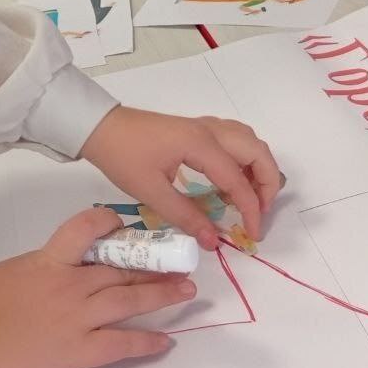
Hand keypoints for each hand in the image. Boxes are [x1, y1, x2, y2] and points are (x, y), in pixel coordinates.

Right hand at [0, 207, 194, 367]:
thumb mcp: (11, 271)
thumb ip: (41, 266)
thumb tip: (60, 267)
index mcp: (49, 261)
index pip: (86, 229)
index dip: (109, 224)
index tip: (124, 226)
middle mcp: (70, 285)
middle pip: (120, 268)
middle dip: (153, 265)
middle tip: (179, 263)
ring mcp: (78, 319)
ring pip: (129, 300)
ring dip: (161, 295)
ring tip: (186, 292)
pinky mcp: (79, 352)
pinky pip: (121, 344)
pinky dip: (145, 342)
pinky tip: (164, 341)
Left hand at [80, 107, 282, 250]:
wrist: (99, 128)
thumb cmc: (122, 156)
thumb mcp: (151, 192)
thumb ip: (185, 216)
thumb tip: (213, 242)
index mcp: (200, 144)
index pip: (238, 180)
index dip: (251, 210)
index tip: (253, 235)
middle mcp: (209, 130)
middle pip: (258, 151)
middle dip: (268, 184)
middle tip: (258, 214)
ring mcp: (204, 126)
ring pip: (249, 141)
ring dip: (258, 168)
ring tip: (249, 198)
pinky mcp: (196, 128)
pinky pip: (234, 139)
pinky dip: (243, 159)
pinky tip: (230, 181)